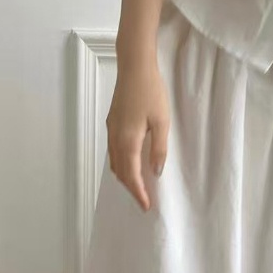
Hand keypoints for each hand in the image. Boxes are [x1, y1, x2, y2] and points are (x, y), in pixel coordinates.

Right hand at [106, 58, 169, 211]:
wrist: (134, 66)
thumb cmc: (150, 91)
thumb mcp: (162, 121)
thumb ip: (159, 149)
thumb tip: (156, 171)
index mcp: (128, 141)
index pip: (131, 175)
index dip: (138, 193)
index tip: (146, 206)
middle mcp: (115, 138)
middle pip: (120, 172)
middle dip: (131, 188)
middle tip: (143, 200)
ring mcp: (111, 130)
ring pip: (114, 163)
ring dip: (125, 177)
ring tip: (137, 186)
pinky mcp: (111, 123)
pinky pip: (113, 151)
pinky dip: (121, 164)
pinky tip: (130, 164)